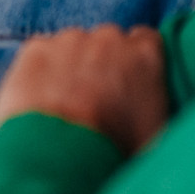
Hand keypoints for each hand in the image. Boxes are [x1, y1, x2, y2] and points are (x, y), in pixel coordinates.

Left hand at [0, 24, 168, 156]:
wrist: (64, 154)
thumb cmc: (117, 150)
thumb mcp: (159, 133)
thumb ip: (158, 106)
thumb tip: (154, 112)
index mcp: (145, 56)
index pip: (146, 40)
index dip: (135, 60)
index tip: (127, 78)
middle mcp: (108, 39)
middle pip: (107, 41)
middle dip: (102, 62)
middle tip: (94, 97)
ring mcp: (69, 40)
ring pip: (72, 45)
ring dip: (70, 64)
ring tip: (64, 101)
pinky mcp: (36, 48)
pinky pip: (41, 51)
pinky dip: (40, 68)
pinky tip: (41, 97)